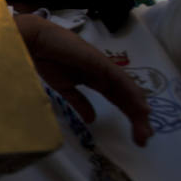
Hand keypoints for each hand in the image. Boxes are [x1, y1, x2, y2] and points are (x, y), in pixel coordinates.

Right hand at [14, 13, 152, 146]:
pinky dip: (133, 95)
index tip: (135, 138)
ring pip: (129, 92)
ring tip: (145, 131)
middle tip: (143, 140)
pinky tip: (141, 109)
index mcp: (97, 79)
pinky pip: (122, 81)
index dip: (129, 116)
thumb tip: (91, 120)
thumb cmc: (46, 59)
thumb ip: (79, 102)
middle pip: (127, 98)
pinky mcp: (102, 63)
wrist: (36, 41)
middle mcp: (106, 74)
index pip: (119, 99)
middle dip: (137, 119)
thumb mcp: (65, 87)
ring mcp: (105, 68)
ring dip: (138, 112)